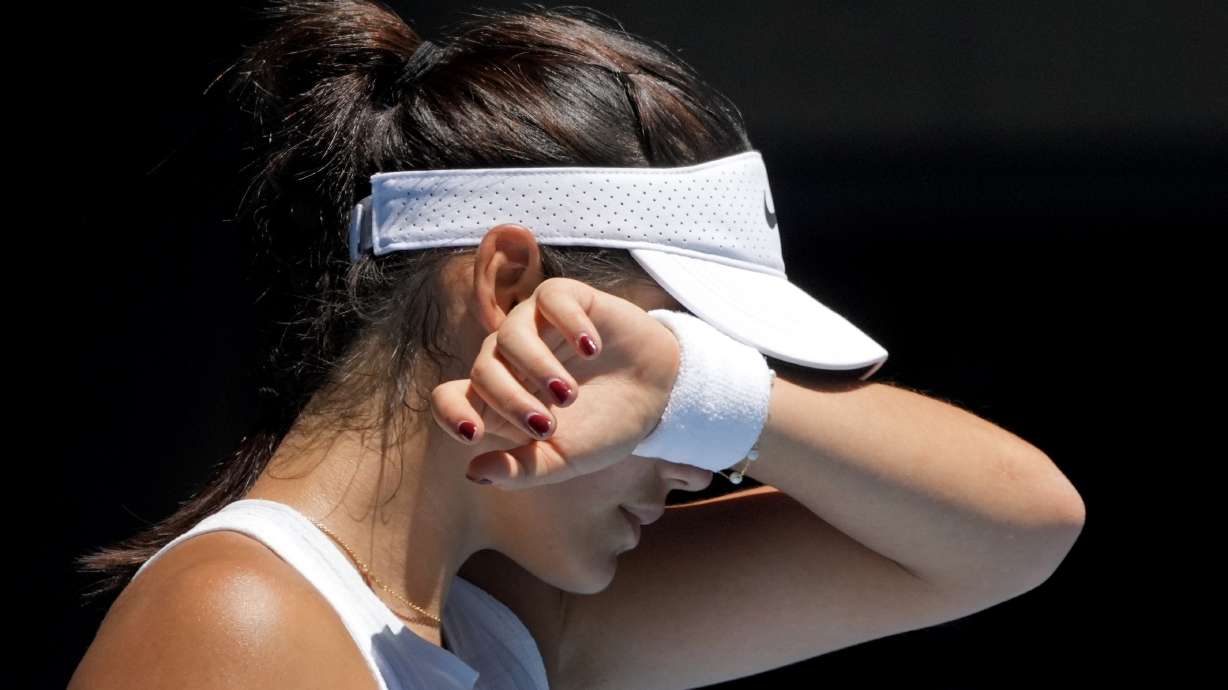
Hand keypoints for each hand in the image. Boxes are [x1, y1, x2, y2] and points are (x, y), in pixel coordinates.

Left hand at [430, 277, 680, 488]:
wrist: (660, 395)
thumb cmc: (605, 426)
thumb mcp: (566, 459)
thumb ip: (522, 469)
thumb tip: (473, 473)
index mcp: (499, 400)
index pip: (449, 398)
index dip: (451, 414)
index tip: (474, 435)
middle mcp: (509, 360)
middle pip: (482, 371)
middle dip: (509, 401)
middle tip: (548, 426)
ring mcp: (536, 326)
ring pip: (509, 335)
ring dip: (536, 368)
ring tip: (569, 395)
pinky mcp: (568, 299)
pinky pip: (550, 298)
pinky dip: (568, 324)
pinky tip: (592, 349)